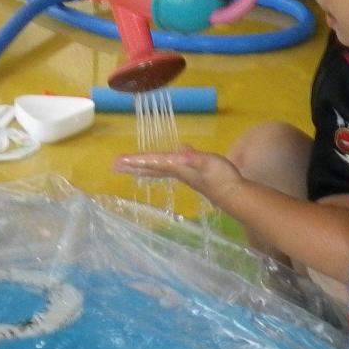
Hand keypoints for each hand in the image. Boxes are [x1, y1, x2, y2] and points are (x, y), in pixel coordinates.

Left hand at [112, 147, 243, 204]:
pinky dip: (159, 167)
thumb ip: (194, 158)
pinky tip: (162, 163)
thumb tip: (179, 154)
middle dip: (133, 166)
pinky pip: (167, 170)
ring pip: (157, 170)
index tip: (119, 161)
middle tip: (115, 166)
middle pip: (150, 168)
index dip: (136, 160)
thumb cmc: (221, 177)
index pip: (152, 162)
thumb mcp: (208, 163)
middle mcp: (176, 171)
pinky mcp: (189, 175)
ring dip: (142, 167)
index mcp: (177, 167)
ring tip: (129, 167)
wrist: (233, 194)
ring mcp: (182, 175)